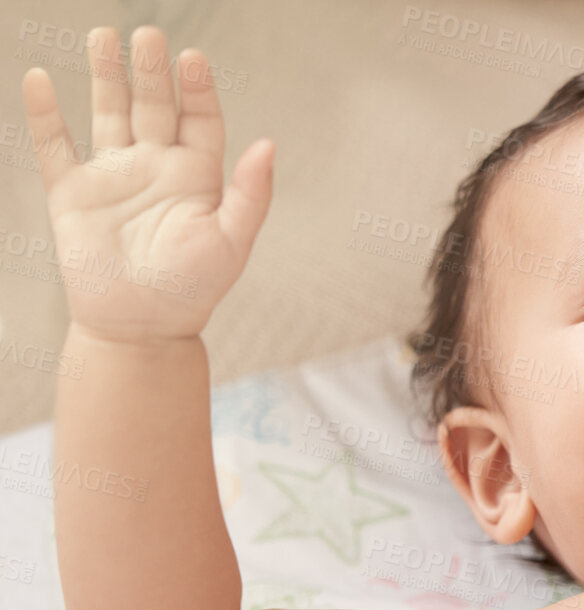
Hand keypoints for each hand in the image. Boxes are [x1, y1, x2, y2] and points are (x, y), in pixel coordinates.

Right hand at [21, 26, 272, 342]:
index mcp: (196, 177)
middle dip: (150, 70)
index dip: (197, 89)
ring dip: (106, 76)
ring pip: (107, 113)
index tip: (193, 58)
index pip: (200, 120)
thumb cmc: (193, 290)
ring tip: (103, 36)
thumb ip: (251, 195)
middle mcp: (154, 168)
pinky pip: (54, 146)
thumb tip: (269, 145)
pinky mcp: (72, 193)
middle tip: (148, 33)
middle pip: (153, 106)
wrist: (141, 327)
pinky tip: (40, 79)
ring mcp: (112, 176)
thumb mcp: (232, 242)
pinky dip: (44, 114)